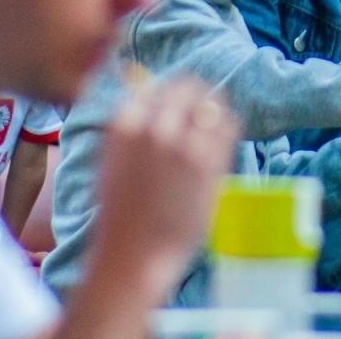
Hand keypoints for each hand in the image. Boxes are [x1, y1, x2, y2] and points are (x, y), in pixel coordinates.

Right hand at [84, 78, 238, 309]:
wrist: (133, 255)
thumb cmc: (119, 215)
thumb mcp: (111, 162)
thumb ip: (128, 130)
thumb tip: (146, 98)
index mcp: (126, 123)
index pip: (156, 87)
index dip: (168, 95)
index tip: (176, 105)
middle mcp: (155, 125)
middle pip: (187, 87)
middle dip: (194, 97)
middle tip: (200, 111)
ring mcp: (184, 141)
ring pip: (211, 102)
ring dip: (214, 109)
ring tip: (214, 122)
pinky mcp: (208, 161)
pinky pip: (228, 125)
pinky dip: (228, 126)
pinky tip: (224, 137)